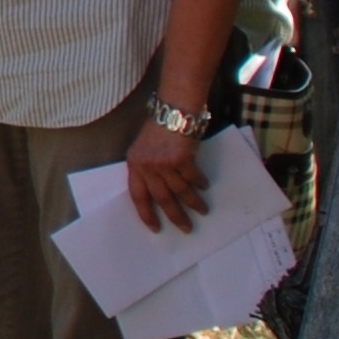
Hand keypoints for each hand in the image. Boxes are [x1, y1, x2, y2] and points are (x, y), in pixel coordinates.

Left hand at [124, 118, 208, 233]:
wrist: (173, 109)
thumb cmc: (159, 128)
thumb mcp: (143, 148)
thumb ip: (146, 167)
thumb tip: (156, 191)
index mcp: (135, 164)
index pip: (137, 195)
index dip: (146, 213)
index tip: (155, 228)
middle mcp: (148, 166)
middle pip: (162, 198)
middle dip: (175, 216)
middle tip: (186, 228)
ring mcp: (165, 163)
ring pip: (180, 191)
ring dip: (193, 203)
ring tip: (202, 210)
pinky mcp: (182, 159)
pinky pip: (193, 178)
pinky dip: (200, 183)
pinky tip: (204, 186)